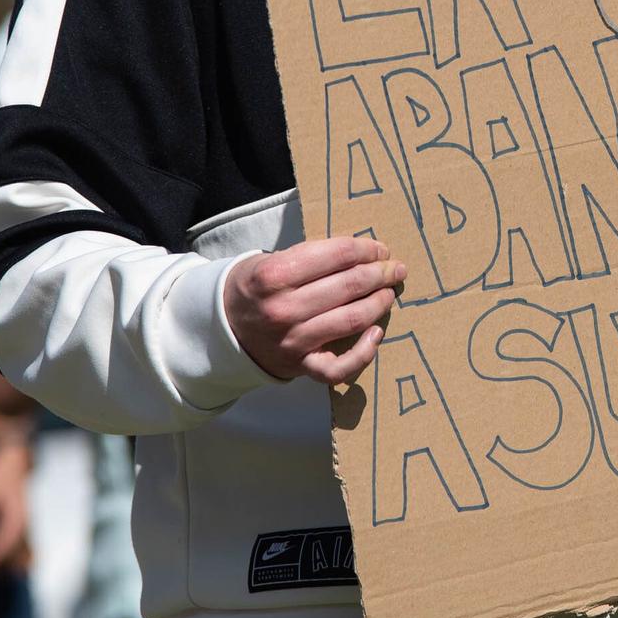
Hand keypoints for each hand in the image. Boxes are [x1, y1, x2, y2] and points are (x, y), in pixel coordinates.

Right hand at [224, 237, 405, 384]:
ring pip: (352, 319)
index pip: (338, 254)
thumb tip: (364, 253)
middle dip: (381, 273)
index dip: (367, 249)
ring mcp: (293, 341)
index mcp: (275, 275)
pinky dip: (364, 352)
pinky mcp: (299, 366)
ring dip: (380, 303)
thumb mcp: (272, 260)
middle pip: (350, 285)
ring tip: (389, 292)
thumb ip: (313, 255)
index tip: (381, 249)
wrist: (221, 329)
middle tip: (395, 268)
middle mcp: (284, 309)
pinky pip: (340, 368)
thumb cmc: (256, 288)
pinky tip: (376, 332)